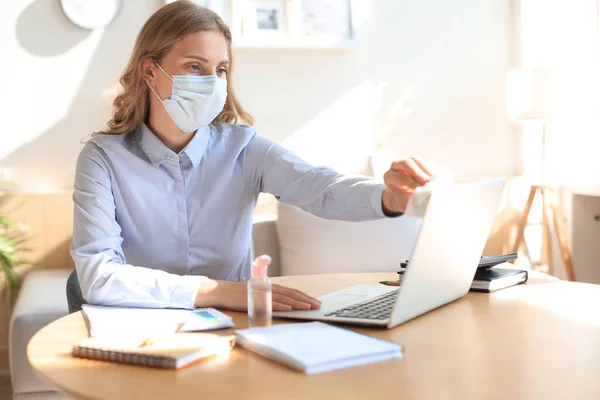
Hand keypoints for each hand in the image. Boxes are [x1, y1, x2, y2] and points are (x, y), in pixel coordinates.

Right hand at [194, 256, 320, 311]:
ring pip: (285, 298)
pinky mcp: (257, 300)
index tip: (314, 301)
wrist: (224, 291)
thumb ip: (269, 294)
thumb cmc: (240, 293)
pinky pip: (272, 303)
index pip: (291, 291)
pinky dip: (282, 305)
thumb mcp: (258, 291)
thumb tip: (282, 301)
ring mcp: (264, 294)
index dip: (303, 295)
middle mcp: (270, 288)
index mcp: (272, 286)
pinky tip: (290, 308)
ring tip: (308, 306)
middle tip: (317, 305)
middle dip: (306, 299)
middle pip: (292, 293)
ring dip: (298, 302)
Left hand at [382, 156, 434, 213]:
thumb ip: (410, 199)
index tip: (419, 188)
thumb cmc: (402, 200)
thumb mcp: (403, 203)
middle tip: (427, 181)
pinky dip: (431, 168)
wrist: (403, 197)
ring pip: (416, 159)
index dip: (410, 182)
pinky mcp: (418, 162)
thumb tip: (422, 195)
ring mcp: (407, 162)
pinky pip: (425, 161)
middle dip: (418, 172)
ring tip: (433, 177)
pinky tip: (436, 176)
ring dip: (426, 168)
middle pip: (406, 163)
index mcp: (389, 176)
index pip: (400, 177)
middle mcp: (396, 166)